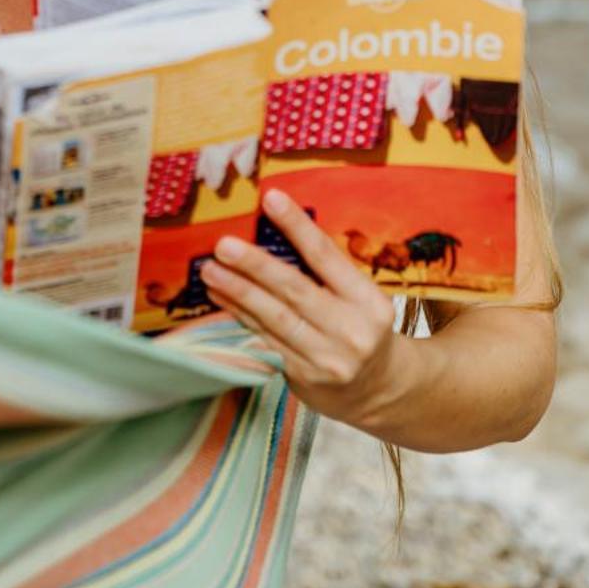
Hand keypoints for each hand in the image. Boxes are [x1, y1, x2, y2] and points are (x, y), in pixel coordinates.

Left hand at [200, 189, 401, 429]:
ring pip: (274, 318)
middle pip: (295, 290)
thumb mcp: (359, 297)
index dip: (297, 226)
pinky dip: (240, 317)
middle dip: (255, 265)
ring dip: (238, 292)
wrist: (377, 388)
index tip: (271, 199)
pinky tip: (220, 299)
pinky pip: (265, 340)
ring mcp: (326, 358)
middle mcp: (350, 330)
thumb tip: (274, 229)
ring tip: (211, 270)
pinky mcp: (303, 377)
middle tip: (224, 245)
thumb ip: (326, 271)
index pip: (327, 256)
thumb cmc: (361, 327)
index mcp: (368, 301)